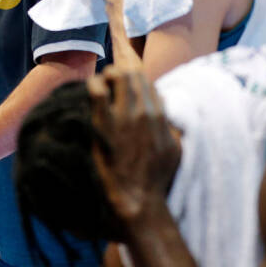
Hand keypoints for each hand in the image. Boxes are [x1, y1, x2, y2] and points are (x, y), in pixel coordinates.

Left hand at [88, 66, 178, 230]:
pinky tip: (91, 91)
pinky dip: (93, 85)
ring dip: (107, 76)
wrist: (138, 198)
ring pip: (116, 75)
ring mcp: (124, 116)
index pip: (147, 81)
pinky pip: (96, 91)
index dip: (135, 73)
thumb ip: (172, 128)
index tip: (126, 68)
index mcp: (159, 115)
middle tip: (110, 74)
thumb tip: (167, 112)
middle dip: (120, 68)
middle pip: (132, 73)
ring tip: (102, 86)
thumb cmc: (156, 178)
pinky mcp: (104, 124)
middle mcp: (144, 111)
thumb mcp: (174, 150)